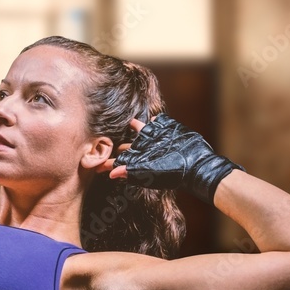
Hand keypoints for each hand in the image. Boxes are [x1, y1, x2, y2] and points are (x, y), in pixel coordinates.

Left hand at [97, 112, 243, 204]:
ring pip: (139, 128)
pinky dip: (153, 119)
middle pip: (125, 143)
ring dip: (132, 124)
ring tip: (122, 118)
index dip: (106, 159)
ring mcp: (155, 138)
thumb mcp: (150, 173)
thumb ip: (131, 171)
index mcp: (138, 159)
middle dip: (115, 141)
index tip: (92, 159)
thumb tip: (110, 174)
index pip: (118, 159)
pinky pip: (157, 121)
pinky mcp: (167, 128)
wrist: (197, 165)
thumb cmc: (173, 173)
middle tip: (100, 136)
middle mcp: (144, 148)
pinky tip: (149, 115)